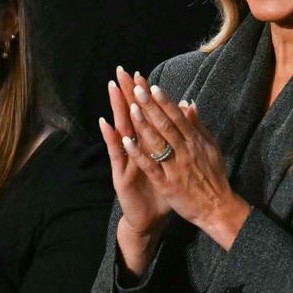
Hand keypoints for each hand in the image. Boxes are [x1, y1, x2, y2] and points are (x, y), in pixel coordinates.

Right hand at [98, 68, 169, 241]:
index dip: (142, 96)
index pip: (145, 115)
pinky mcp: (120, 174)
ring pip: (121, 130)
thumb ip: (177, 140)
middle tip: (121, 72)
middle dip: (126, 94)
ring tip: (112, 88)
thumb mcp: (171, 164)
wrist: (149, 219)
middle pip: (130, 116)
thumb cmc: (161, 192)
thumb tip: (186, 114)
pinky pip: (116, 154)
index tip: (141, 75)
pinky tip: (105, 123)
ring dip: (116, 108)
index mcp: (148, 145)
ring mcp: (125, 160)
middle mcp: (134, 149)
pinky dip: (111, 139)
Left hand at [116, 73, 249, 246]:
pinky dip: (138, 153)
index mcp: (196, 142)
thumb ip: (198, 126)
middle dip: (150, 106)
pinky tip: (126, 141)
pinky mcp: (166, 184)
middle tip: (137, 89)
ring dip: (143, 125)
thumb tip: (188, 104)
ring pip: (157, 143)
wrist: (217, 208)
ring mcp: (175, 168)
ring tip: (130, 108)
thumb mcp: (211, 148)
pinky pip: (150, 166)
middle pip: (166, 125)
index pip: (178, 117)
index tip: (152, 86)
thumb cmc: (213, 177)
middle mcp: (186, 152)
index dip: (164, 101)